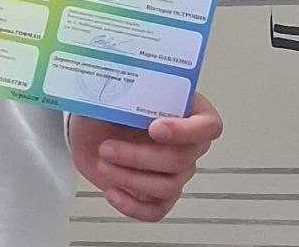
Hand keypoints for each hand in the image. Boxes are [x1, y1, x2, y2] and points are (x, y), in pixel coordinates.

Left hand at [67, 91, 222, 221]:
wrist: (90, 129)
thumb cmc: (108, 105)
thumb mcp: (115, 91)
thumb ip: (125, 91)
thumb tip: (119, 88)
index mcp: (186, 110)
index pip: (209, 125)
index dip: (186, 131)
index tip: (154, 129)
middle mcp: (187, 144)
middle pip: (182, 160)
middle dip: (140, 156)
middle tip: (107, 148)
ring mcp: (175, 172)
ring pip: (167, 186)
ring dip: (130, 177)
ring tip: (102, 162)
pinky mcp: (157, 195)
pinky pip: (157, 210)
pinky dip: (133, 206)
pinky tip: (112, 192)